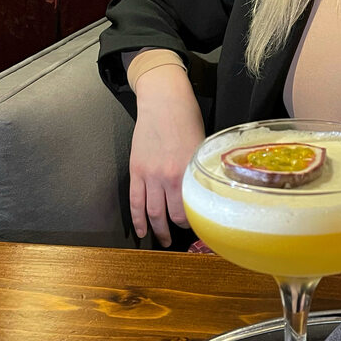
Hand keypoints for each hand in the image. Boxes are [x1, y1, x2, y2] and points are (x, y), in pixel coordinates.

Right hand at [129, 64, 204, 246]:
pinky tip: (141, 231)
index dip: (197, 222)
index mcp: (189, 171)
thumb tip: (205, 191)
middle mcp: (169, 176)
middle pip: (173, 215)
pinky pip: (135, 201)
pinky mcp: (136, 170)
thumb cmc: (187, 118)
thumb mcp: (201, 146)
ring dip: (158, 230)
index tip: (201, 229)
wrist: (163, 100)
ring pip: (152, 212)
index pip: (194, 208)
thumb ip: (200, 170)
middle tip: (182, 236)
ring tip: (162, 240)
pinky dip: (137, 219)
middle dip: (178, 230)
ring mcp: (150, 174)